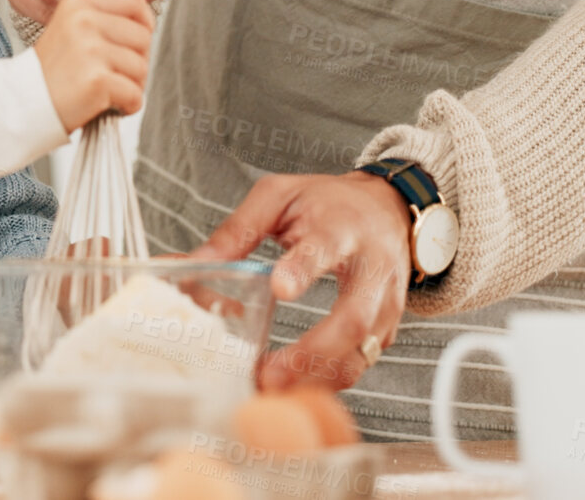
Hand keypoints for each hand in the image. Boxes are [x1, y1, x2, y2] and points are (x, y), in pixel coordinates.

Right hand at [32, 0, 153, 131]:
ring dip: (131, 85)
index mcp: (78, 2)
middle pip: (143, 36)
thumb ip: (104, 16)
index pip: (135, 2)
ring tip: (106, 89)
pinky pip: (135, 94)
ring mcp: (89, 49)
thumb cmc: (52, 73)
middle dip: (136, 60)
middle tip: (112, 72)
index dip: (142, 26)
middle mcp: (83, 20)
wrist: (23, 104)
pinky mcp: (96, 80)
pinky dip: (127, 105)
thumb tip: (142, 11)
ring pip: (141, 67)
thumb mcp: (72, 28)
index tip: (130, 43)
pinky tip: (107, 103)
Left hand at [190, 172, 412, 390]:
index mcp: (341, 228)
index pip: (325, 248)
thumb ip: (240, 228)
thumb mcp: (280, 197)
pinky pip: (359, 364)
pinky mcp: (386, 329)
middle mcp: (372, 269)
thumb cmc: (329, 202)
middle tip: (270, 372)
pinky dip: (326, 381)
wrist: (388, 210)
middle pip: (353, 318)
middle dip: (312, 350)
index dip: (304, 269)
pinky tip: (294, 388)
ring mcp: (385, 304)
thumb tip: (197, 262)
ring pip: (359, 352)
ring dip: (316, 377)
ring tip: (272, 388)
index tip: (279, 288)